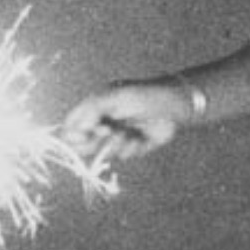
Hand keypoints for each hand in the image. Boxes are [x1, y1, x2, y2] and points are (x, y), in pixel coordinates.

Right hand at [60, 79, 194, 163]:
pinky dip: (130, 148)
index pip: (72, 126)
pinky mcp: (133, 147)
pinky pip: (123, 155)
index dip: (72, 134)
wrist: (177, 104)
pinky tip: (140, 137)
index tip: (82, 136)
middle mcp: (104, 123)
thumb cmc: (145, 94)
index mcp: (96, 108)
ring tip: (128, 133)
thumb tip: (72, 128)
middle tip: (108, 132)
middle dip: (94, 142)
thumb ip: (92, 110)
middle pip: (83, 144)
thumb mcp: (116, 97)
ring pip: (103, 152)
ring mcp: (117, 136)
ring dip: (115, 145)